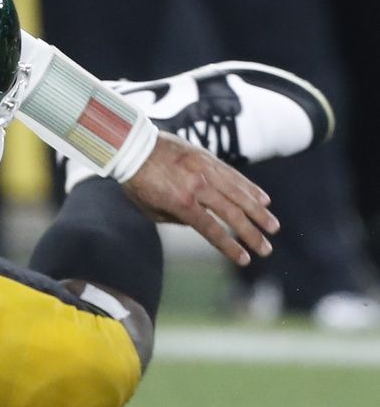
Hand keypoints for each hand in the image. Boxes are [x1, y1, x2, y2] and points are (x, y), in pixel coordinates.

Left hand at [122, 131, 278, 266]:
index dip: (229, 246)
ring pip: (239, 193)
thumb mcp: (151, 209)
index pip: (212, 229)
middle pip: (232, 213)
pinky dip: (250, 188)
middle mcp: (197, 186)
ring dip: (259, 212)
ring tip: (273, 227)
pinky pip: (234, 175)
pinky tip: (263, 200)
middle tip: (266, 249)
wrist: (133, 146)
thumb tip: (200, 224)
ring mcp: (205, 170)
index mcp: (181, 202)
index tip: (245, 259)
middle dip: (251, 233)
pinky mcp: (208, 158)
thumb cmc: (138, 182)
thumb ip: (178, 219)